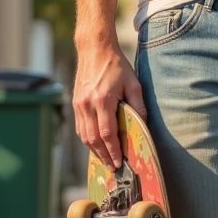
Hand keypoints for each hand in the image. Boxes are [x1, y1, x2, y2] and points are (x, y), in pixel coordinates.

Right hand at [73, 44, 146, 167]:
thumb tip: (143, 126)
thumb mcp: (134, 83)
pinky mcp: (75, 103)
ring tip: (104, 160)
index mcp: (103, 100)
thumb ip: (138, 106)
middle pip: (94, 139)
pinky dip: (88, 139)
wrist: (94, 49)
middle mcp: (87, 105)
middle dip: (103, 156)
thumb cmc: (116, 65)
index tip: (119, 162)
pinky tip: (96, 145)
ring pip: (84, 136)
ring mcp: (79, 104)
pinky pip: (80, 127)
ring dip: (94, 150)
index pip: (107, 133)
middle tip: (112, 168)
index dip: (113, 151)